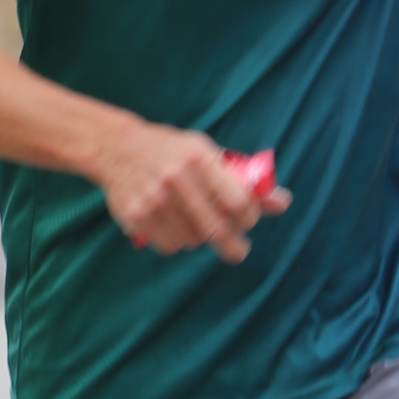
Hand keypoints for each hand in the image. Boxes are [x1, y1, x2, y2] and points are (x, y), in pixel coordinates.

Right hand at [95, 118, 289, 258]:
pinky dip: (177, 242)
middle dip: (234, 247)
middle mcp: (177, 178)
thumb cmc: (172, 151)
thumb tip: (283, 202)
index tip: (248, 221)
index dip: (249, 218)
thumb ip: (243, 180)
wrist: (116, 147)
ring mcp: (154, 199)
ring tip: (194, 223)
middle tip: (238, 251)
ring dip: (200, 238)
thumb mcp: (207, 153)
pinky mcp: (136, 216)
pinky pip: (169, 246)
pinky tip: (172, 225)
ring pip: (193, 241)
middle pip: (218, 230)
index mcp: (199, 157)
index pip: (239, 201)